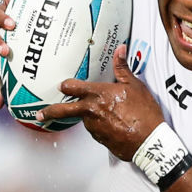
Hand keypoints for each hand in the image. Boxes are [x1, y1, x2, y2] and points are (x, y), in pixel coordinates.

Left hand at [38, 44, 165, 160]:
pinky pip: (95, 130)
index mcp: (98, 94)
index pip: (73, 88)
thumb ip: (122, 68)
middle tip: (41, 114)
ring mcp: (94, 127)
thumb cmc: (144, 114)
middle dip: (50, 111)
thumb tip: (119, 49)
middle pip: (64, 110)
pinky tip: (112, 124)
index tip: (61, 86)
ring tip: (106, 115)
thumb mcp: (135, 86)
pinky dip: (100, 127)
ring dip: (88, 117)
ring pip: (84, 120)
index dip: (66, 86)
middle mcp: (92, 111)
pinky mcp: (99, 140)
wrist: (150, 141)